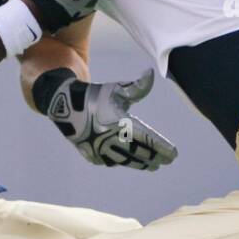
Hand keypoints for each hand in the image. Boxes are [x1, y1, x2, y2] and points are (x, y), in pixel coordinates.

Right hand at [34, 67, 176, 169]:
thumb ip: (138, 86)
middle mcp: (112, 140)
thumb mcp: (117, 89)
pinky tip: (131, 160)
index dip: (162, 149)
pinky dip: (123, 161)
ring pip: (127, 161)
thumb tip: (152, 73)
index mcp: (121, 123)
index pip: (148, 140)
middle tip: (165, 161)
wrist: (65, 107)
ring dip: (141, 163)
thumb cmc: (96, 95)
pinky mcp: (92, 156)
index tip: (173, 155)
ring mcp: (101, 150)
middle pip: (140, 154)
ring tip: (152, 165)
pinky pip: (112, 161)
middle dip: (154, 158)